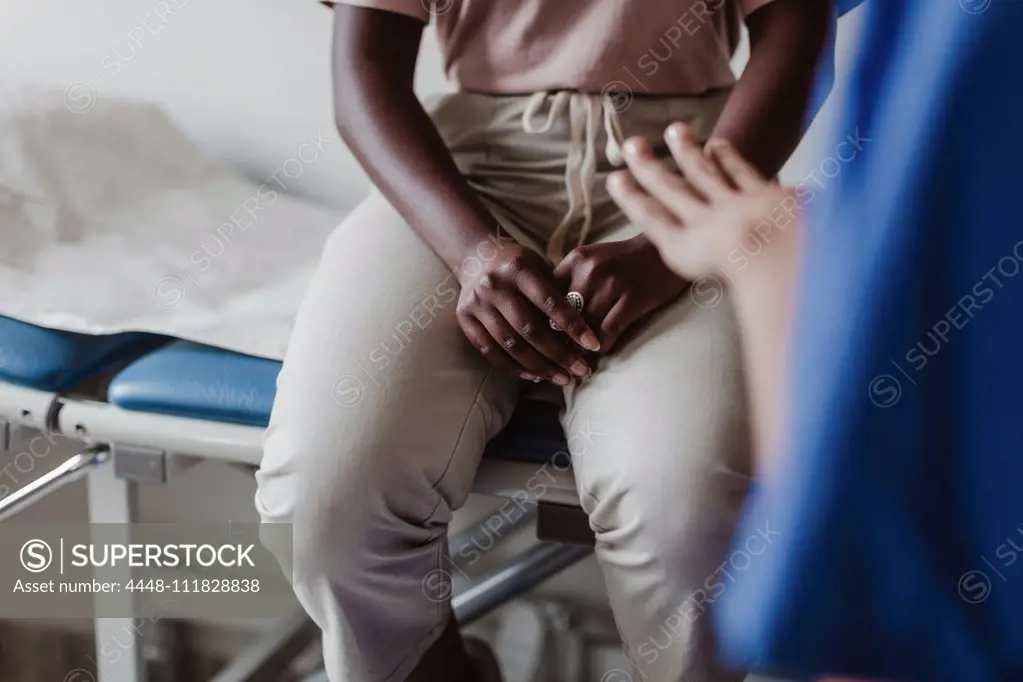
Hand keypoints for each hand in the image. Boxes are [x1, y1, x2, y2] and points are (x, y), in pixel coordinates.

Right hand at [456, 243, 600, 384]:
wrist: (476, 256)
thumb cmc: (519, 265)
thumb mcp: (539, 267)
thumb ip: (557, 293)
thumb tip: (582, 331)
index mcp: (518, 268)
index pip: (550, 302)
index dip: (574, 326)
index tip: (594, 345)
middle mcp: (494, 286)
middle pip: (530, 329)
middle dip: (560, 355)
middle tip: (582, 371)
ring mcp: (476, 304)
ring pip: (511, 345)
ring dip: (540, 367)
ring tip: (563, 379)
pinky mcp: (464, 320)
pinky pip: (490, 352)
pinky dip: (514, 367)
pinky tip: (535, 376)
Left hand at [553, 237, 687, 353]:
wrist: (665, 251)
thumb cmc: (625, 261)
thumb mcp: (592, 260)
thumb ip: (569, 281)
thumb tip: (544, 314)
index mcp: (575, 261)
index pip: (547, 295)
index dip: (542, 320)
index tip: (539, 341)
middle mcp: (589, 271)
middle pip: (563, 315)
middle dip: (557, 341)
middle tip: (553, 361)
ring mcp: (611, 284)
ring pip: (584, 327)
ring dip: (579, 350)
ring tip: (575, 365)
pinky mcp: (632, 298)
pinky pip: (608, 330)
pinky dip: (601, 347)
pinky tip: (599, 355)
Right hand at [607, 124, 802, 283]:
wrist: (783, 259)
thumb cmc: (751, 288)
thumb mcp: (716, 299)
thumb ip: (702, 292)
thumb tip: (695, 336)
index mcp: (685, 250)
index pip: (652, 219)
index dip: (631, 199)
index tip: (614, 180)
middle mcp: (703, 223)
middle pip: (671, 189)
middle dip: (649, 166)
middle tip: (631, 145)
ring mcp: (732, 204)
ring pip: (704, 173)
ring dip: (687, 151)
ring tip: (675, 131)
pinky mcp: (762, 194)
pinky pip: (740, 172)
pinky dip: (728, 157)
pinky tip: (718, 144)